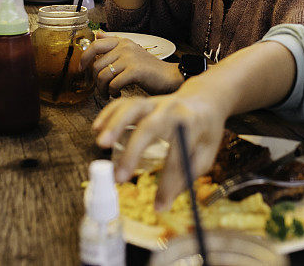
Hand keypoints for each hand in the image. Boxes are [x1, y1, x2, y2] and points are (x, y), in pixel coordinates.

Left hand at [80, 33, 183, 97]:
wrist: (169, 76)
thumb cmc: (149, 69)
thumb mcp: (131, 52)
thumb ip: (114, 44)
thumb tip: (97, 34)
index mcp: (123, 42)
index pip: (95, 45)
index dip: (84, 58)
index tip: (81, 69)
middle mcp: (125, 47)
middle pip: (96, 65)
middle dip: (95, 81)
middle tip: (101, 89)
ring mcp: (130, 58)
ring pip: (103, 76)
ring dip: (102, 89)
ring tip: (108, 93)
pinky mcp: (135, 71)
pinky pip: (113, 84)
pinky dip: (113, 92)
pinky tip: (118, 94)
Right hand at [92, 89, 226, 206]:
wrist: (205, 99)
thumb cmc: (205, 130)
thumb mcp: (206, 153)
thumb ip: (188, 175)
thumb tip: (163, 202)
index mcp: (193, 124)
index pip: (178, 156)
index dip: (168, 184)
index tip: (159, 206)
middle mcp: (173, 110)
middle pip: (150, 126)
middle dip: (133, 152)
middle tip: (119, 178)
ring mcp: (157, 102)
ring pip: (133, 108)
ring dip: (115, 124)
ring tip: (101, 145)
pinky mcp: (144, 100)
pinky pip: (123, 103)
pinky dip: (108, 113)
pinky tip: (96, 128)